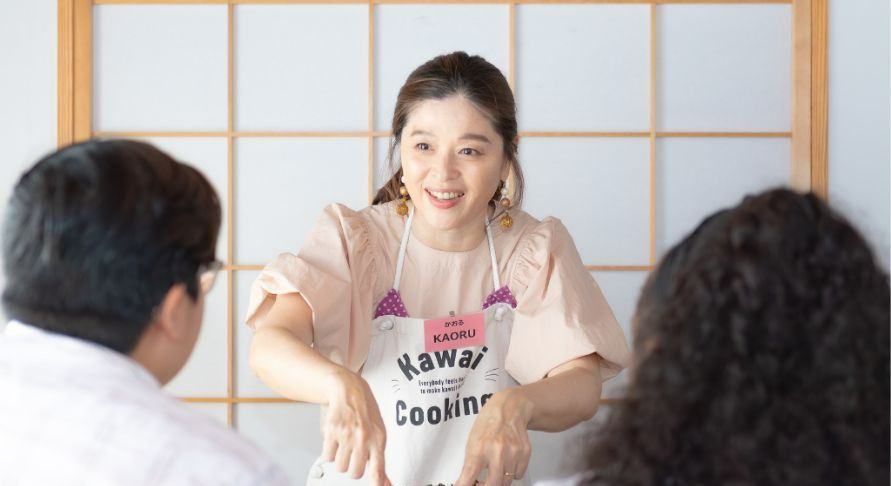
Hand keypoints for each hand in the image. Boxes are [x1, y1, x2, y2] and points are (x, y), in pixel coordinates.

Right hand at [321, 369, 391, 485]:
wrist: (348, 389)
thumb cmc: (365, 410)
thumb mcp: (378, 432)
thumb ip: (379, 459)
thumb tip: (385, 483)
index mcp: (379, 439)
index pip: (378, 469)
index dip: (376, 483)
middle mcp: (363, 438)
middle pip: (355, 473)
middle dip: (353, 468)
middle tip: (354, 456)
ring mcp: (347, 435)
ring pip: (340, 467)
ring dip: (341, 460)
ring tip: (345, 445)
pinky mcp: (332, 432)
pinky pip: (328, 457)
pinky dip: (330, 453)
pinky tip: (335, 442)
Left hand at [456, 389, 533, 485]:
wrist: (510, 408)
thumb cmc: (488, 423)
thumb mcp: (472, 441)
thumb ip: (470, 463)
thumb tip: (466, 482)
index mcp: (479, 447)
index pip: (470, 475)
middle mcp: (497, 451)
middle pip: (493, 485)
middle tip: (483, 484)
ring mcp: (513, 453)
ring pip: (506, 482)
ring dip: (500, 480)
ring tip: (495, 470)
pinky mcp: (525, 453)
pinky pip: (518, 475)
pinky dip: (512, 473)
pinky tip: (508, 462)